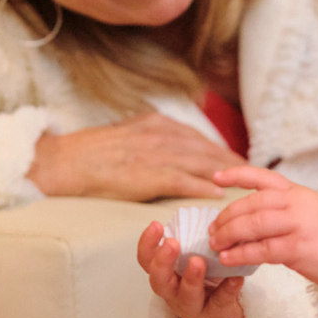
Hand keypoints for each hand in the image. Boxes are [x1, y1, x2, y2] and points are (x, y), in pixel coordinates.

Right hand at [29, 113, 242, 200]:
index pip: (196, 136)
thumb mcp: (125, 134)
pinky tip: (219, 194)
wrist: (64, 162)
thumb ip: (150, 138)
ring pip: (201, 163)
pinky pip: (184, 181)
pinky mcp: (148, 174)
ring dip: (226, 173)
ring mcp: (155, 153)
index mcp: (155, 123)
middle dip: (231, 160)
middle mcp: (160, 133)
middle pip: (206, 148)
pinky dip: (204, 186)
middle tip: (253, 173)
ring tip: (245, 185)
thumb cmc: (89, 154)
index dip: (219, 148)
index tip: (236, 158)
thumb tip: (169, 147)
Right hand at [137, 221, 244, 317]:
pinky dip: (228, 289)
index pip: (146, 259)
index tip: (156, 225)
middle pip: (159, 280)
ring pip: (186, 295)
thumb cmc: (200, 283)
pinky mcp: (215, 314)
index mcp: (165, 275)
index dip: (148, 243)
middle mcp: (173, 292)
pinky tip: (236, 277)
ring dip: (191, 278)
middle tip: (172, 243)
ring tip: (198, 261)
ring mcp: (192, 306)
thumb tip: (206, 216)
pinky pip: (220, 301)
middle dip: (163, 261)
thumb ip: (192, 244)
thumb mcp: (190, 264)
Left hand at [209, 166, 317, 292]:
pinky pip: (262, 250)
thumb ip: (282, 210)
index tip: (215, 178)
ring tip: (215, 245)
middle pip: (250, 204)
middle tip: (211, 230)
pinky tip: (229, 259)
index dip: (235, 175)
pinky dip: (241, 253)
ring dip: (228, 235)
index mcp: (296, 192)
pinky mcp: (299, 248)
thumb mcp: (309, 211)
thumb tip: (247, 221)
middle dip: (225, 217)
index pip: (261, 177)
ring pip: (252, 225)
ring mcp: (297, 224)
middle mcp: (295, 203)